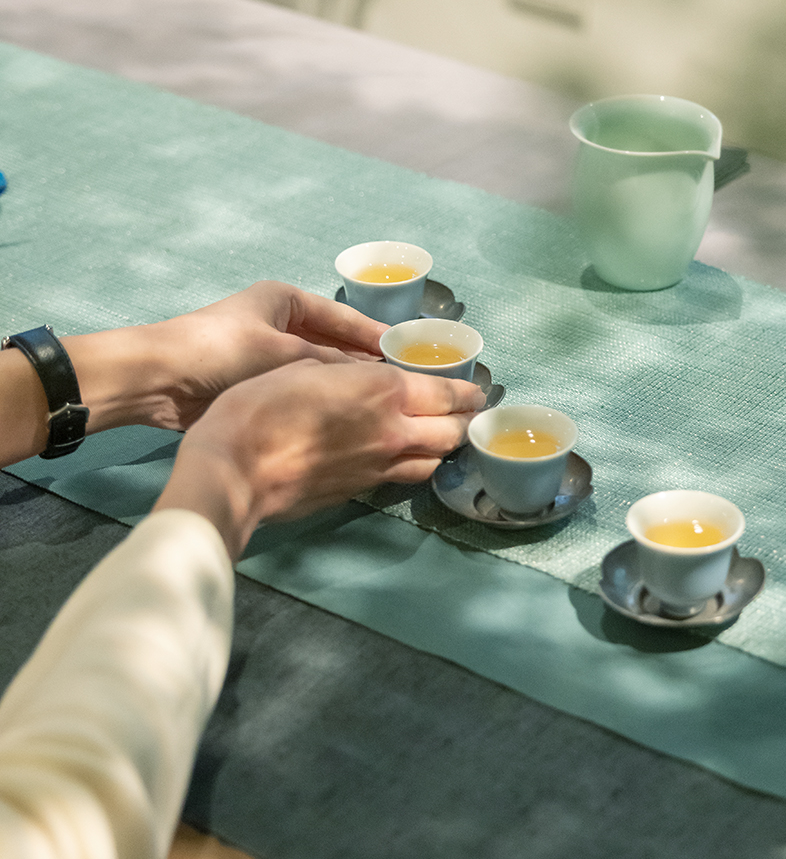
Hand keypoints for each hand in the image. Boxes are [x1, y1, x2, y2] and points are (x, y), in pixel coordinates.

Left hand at [68, 281, 391, 432]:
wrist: (159, 379)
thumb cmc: (222, 351)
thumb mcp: (283, 353)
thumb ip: (330, 364)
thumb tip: (374, 378)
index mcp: (285, 300)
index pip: (342, 316)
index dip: (374, 335)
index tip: (407, 351)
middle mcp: (280, 322)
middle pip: (333, 342)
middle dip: (363, 360)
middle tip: (402, 380)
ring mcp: (268, 352)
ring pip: (318, 368)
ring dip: (343, 382)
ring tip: (382, 399)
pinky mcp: (257, 381)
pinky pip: (301, 388)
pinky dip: (321, 397)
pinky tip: (347, 414)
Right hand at [153, 360, 485, 557]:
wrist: (235, 469)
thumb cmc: (262, 405)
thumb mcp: (308, 366)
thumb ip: (350, 372)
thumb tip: (367, 375)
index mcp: (385, 392)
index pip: (446, 394)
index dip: (466, 392)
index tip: (477, 390)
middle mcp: (394, 432)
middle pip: (451, 433)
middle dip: (465, 422)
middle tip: (470, 413)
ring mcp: (379, 467)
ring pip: (432, 461)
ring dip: (444, 448)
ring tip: (444, 436)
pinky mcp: (360, 491)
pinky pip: (402, 476)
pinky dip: (414, 465)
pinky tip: (406, 456)